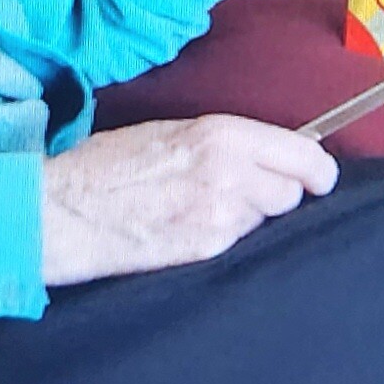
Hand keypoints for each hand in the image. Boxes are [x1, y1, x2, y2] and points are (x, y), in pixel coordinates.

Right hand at [40, 115, 338, 285]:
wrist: (64, 210)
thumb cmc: (108, 164)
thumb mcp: (173, 131)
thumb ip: (224, 142)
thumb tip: (264, 154)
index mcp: (223, 136)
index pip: (304, 157)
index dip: (318, 170)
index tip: (319, 176)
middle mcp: (230, 177)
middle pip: (290, 194)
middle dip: (275, 192)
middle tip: (242, 188)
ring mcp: (220, 220)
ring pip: (263, 222)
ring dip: (248, 216)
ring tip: (202, 206)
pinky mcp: (205, 253)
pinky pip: (236, 245)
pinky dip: (224, 237)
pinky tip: (189, 227)